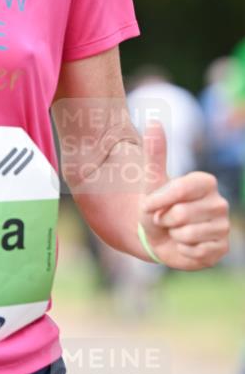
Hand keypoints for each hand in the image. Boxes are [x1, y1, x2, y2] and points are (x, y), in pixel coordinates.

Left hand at [139, 122, 228, 269]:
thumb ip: (155, 153)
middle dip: (165, 221)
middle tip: (167, 221)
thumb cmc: (156, 209)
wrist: (160, 239)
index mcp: (205, 182)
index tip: (150, 205)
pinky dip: (183, 251)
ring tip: (176, 232)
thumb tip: (154, 121)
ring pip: (187, 234)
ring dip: (174, 237)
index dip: (158, 201)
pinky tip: (185, 246)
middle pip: (180, 214)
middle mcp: (220, 202)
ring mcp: (223, 226)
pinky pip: (195, 252)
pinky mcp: (222, 248)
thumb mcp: (152, 183)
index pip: (179, 189)